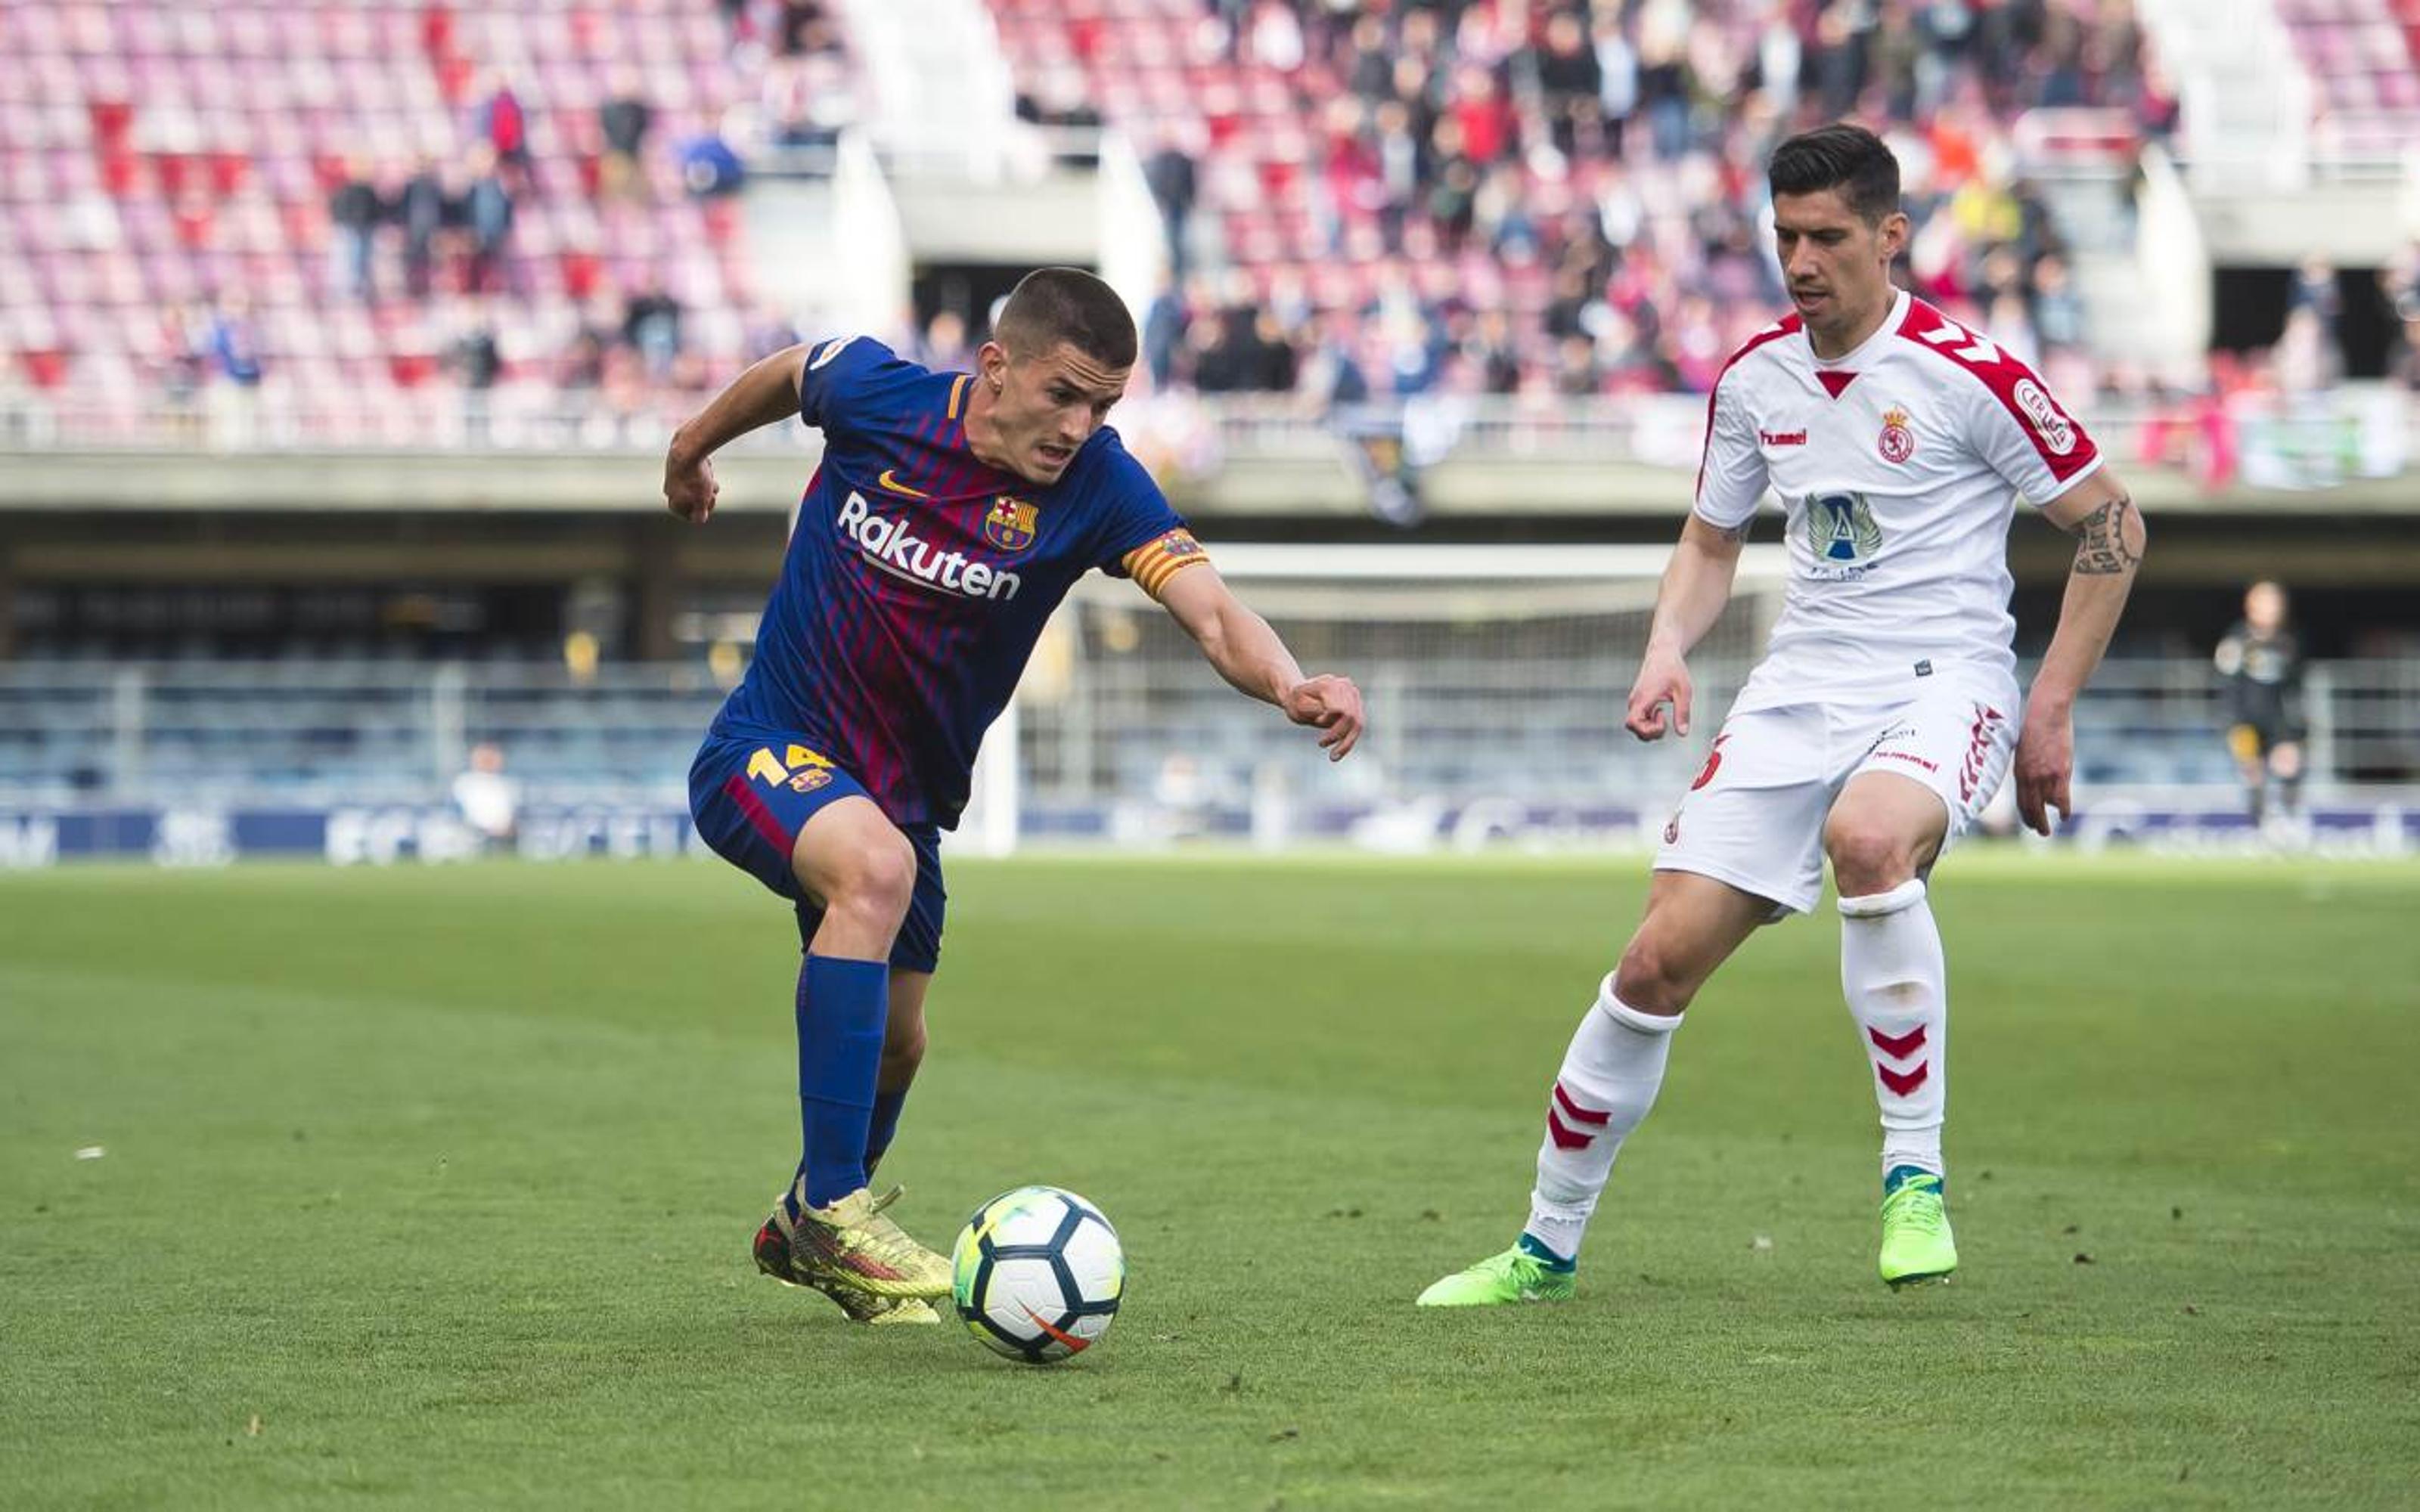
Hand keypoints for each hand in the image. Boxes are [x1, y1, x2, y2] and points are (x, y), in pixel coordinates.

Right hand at [664, 449, 718, 523]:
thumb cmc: (695, 478)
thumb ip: (699, 514)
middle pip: (694, 500)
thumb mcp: (702, 501)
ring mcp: (672, 478)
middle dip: (706, 496)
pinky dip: (701, 472)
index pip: (691, 516)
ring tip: (711, 478)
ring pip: (695, 486)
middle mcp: (669, 492)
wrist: (687, 449)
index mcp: (674, 504)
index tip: (712, 501)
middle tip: (714, 489)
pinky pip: (693, 473)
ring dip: (706, 484)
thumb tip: (699, 520)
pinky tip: (706, 467)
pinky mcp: (677, 464)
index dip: (704, 511)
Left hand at [1282, 674, 1363, 760]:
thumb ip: (1317, 709)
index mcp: (1330, 684)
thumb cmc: (1295, 702)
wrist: (1297, 695)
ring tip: (1333, 757)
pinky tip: (1338, 752)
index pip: (1340, 709)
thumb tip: (1337, 712)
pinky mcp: (1356, 704)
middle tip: (1322, 745)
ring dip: (1347, 743)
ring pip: (1358, 723)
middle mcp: (1346, 686)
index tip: (1317, 721)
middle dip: (1339, 735)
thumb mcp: (1299, 707)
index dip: (1330, 720)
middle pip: (1351, 717)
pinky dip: (1348, 740)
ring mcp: (1353, 694)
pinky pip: (1357, 725)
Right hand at [1625, 646, 1691, 740]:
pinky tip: (1660, 712)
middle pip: (1632, 727)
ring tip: (1663, 714)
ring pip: (1635, 725)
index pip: (1633, 723)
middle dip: (1650, 731)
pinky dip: (1649, 722)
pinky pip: (1638, 720)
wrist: (1663, 654)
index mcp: (1643, 697)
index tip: (1663, 716)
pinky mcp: (1638, 702)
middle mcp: (1635, 701)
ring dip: (1650, 727)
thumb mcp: (1683, 691)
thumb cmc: (1673, 669)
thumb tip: (1683, 733)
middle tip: (1665, 721)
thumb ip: (1682, 713)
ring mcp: (1635, 702)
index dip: (1648, 728)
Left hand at [2014, 703, 2073, 835]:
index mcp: (2019, 771)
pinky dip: (2062, 809)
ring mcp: (2044, 776)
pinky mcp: (2060, 772)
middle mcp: (2029, 777)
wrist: (2046, 713)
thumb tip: (2030, 775)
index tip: (2029, 822)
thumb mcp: (2024, 748)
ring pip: (2044, 806)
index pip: (2020, 800)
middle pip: (2030, 807)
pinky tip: (2064, 817)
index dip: (2025, 813)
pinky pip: (2061, 798)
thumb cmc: (2035, 726)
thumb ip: (2027, 765)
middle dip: (2034, 822)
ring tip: (2046, 831)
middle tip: (2040, 833)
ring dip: (2045, 821)